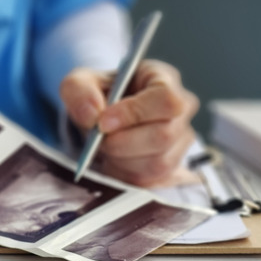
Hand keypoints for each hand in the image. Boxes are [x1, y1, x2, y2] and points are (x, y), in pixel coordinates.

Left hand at [59, 60, 198, 187]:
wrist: (100, 117)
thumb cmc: (97, 94)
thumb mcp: (79, 83)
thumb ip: (79, 91)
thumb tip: (92, 115)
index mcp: (165, 79)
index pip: (165, 99)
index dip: (134, 113)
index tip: (102, 122)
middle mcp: (182, 110)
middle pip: (164, 135)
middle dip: (122, 142)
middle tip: (98, 139)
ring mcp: (181, 140)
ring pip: (157, 162)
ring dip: (121, 159)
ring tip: (104, 147)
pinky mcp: (173, 167)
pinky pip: (150, 180)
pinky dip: (124, 174)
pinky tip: (112, 159)